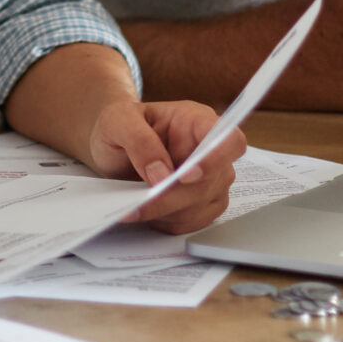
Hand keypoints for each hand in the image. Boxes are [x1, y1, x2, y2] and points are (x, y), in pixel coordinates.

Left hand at [87, 98, 243, 234]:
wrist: (114, 148)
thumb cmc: (121, 127)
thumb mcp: (118, 120)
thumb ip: (139, 140)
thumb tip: (161, 174)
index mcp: (197, 121)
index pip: (228, 140)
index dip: (215, 160)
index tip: (184, 176)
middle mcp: (210, 150)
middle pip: (213, 181)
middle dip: (175, 195)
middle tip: (140, 201)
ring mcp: (211, 179)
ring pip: (203, 205)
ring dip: (168, 211)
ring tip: (135, 204)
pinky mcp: (202, 204)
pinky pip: (193, 221)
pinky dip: (168, 221)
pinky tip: (147, 211)